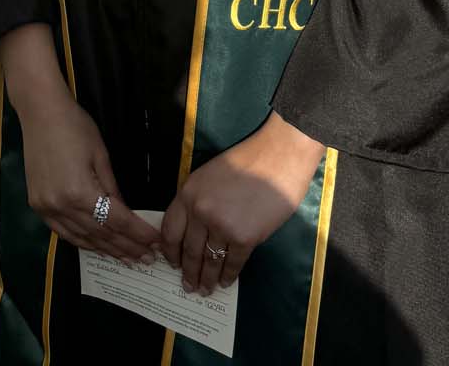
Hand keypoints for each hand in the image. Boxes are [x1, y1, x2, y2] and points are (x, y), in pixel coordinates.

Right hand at [16, 88, 159, 263]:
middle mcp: (62, 207)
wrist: (40, 112)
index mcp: (80, 193)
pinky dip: (83, 242)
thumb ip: (112, 188)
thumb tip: (125, 214)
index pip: (117, 221)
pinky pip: (63, 233)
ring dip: (106, 250)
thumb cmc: (75, 126)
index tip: (156, 243)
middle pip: (100, 234)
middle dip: (126, 247)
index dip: (138, 234)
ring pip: (81, 239)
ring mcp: (47, 210)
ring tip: (128, 259)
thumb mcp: (100, 155)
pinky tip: (97, 247)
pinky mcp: (38, 207)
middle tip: (148, 259)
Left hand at [159, 112, 324, 295]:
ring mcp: (221, 226)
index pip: (170, 230)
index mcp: (188, 192)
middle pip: (189, 250)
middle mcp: (200, 211)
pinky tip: (226, 282)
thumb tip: (191, 230)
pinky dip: (228, 276)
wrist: (278, 157)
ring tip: (205, 290)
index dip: (170, 252)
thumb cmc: (246, 161)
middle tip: (188, 286)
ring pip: (209, 261)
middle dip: (188, 272)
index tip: (172, 264)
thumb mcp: (209, 176)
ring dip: (206, 279)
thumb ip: (197, 200)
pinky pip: (232, 263)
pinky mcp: (244, 238)